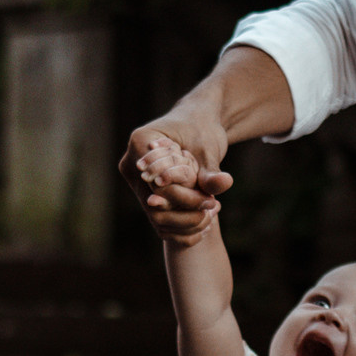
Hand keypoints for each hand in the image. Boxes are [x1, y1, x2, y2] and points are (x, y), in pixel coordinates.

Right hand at [121, 109, 232, 249]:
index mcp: (140, 142)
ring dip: (185, 224)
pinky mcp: (144, 194)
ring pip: (155, 217)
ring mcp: (135, 182)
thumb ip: (211, 171)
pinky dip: (181, 229)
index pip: (158, 184)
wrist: (197, 126)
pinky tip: (204, 225)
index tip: (211, 202)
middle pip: (153, 205)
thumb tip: (224, 183)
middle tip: (213, 211)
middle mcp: (132, 164)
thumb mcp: (208, 148)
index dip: (185, 198)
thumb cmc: (202, 130)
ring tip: (211, 217)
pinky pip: (158, 220)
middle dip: (185, 215)